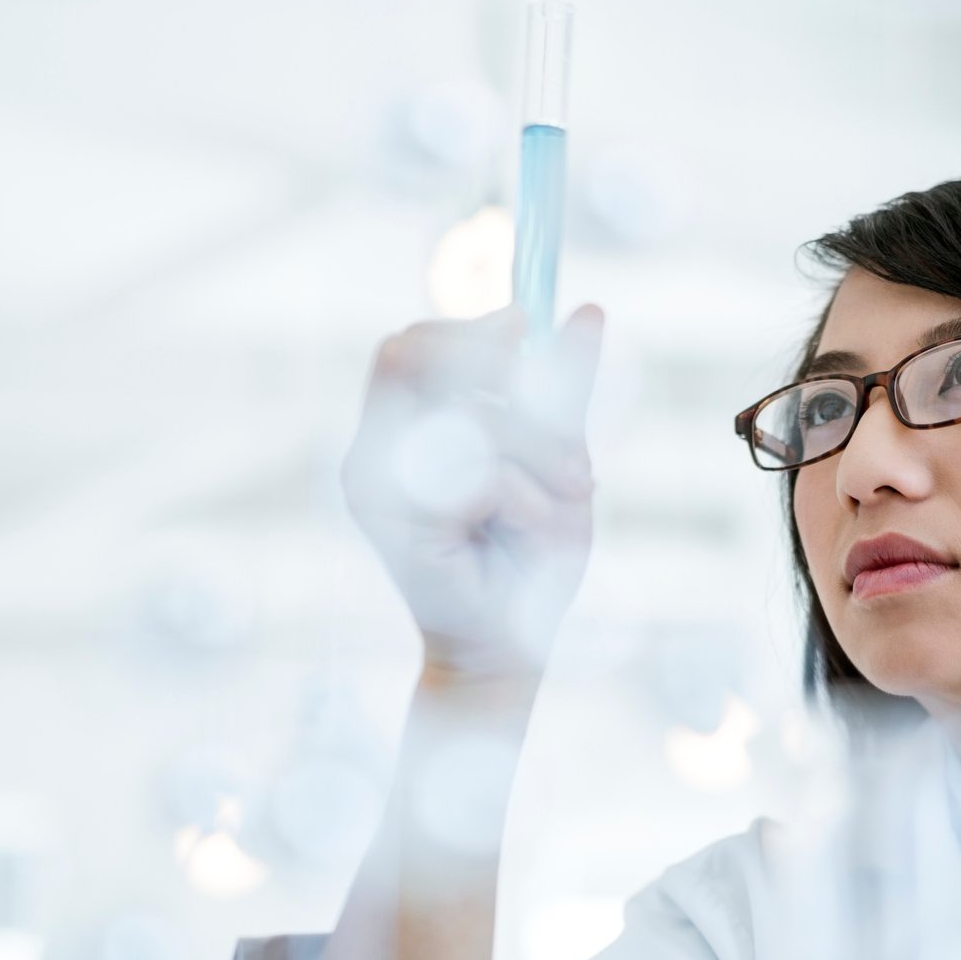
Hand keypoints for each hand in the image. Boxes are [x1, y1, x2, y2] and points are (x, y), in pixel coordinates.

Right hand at [340, 303, 605, 682]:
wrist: (510, 649)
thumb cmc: (527, 558)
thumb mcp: (556, 458)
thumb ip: (561, 390)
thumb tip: (588, 310)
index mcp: (400, 432)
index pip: (410, 344)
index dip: (469, 328)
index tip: (525, 331)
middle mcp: (372, 453)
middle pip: (411, 353)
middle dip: (496, 372)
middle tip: (561, 423)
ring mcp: (373, 487)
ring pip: (460, 414)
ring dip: (531, 448)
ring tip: (561, 494)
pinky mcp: (395, 522)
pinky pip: (479, 472)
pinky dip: (525, 495)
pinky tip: (529, 528)